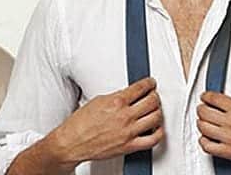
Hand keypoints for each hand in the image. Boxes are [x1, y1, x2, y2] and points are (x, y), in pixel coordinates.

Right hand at [46, 77, 164, 170]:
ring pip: (156, 117)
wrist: (72, 143)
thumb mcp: (98, 100)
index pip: (141, 88)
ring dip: (158, 111)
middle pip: (152, 101)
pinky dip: (158, 132)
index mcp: (116, 102)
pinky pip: (153, 139)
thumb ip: (117, 96)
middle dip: (155, 96)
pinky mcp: (129, 146)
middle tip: (153, 95)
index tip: (151, 84)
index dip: (149, 84)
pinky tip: (156, 128)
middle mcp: (124, 116)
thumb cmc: (80, 124)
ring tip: (155, 110)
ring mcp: (128, 132)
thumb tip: (129, 94)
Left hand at [196, 91, 230, 170]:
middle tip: (202, 109)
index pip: (213, 98)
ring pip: (203, 128)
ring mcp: (230, 138)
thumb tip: (220, 104)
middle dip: (201, 109)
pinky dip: (204, 141)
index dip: (205, 97)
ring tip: (204, 123)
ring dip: (201, 124)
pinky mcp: (230, 152)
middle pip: (204, 112)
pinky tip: (206, 138)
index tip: (204, 98)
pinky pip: (208, 146)